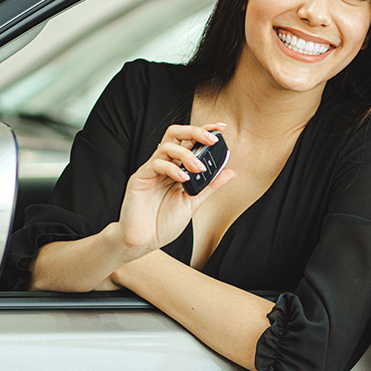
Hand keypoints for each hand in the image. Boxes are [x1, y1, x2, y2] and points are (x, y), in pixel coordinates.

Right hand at [114, 123, 234, 256]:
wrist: (143, 242)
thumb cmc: (163, 222)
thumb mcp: (193, 202)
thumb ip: (210, 186)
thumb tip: (231, 171)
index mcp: (176, 168)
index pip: (189, 141)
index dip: (204, 131)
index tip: (221, 128)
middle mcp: (163, 165)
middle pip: (175, 134)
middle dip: (195, 132)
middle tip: (212, 139)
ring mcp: (151, 170)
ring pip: (167, 146)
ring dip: (187, 155)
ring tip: (199, 168)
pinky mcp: (140, 179)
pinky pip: (156, 164)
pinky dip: (172, 169)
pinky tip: (183, 179)